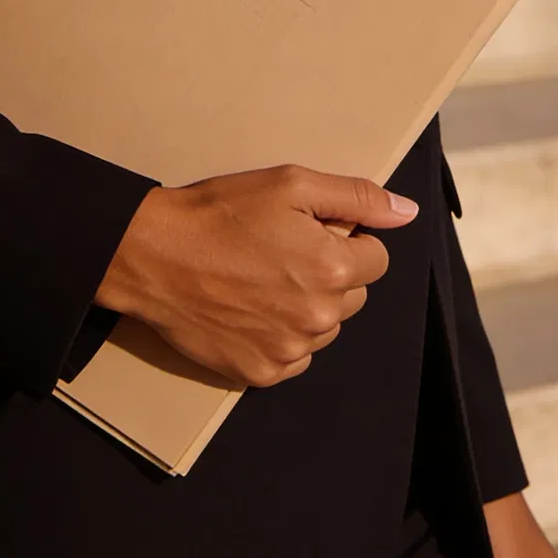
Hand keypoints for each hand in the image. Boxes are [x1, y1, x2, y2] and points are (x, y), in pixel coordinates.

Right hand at [95, 165, 416, 386]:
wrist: (152, 255)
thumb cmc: (219, 214)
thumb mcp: (291, 185)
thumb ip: (357, 197)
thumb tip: (405, 212)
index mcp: (333, 269)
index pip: (375, 259)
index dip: (345, 240)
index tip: (310, 232)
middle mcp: (318, 317)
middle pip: (352, 295)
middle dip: (329, 273)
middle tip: (281, 252)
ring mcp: (288, 350)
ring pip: (324, 328)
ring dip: (306, 307)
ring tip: (261, 280)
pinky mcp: (259, 373)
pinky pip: (294, 358)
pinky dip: (280, 338)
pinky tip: (251, 309)